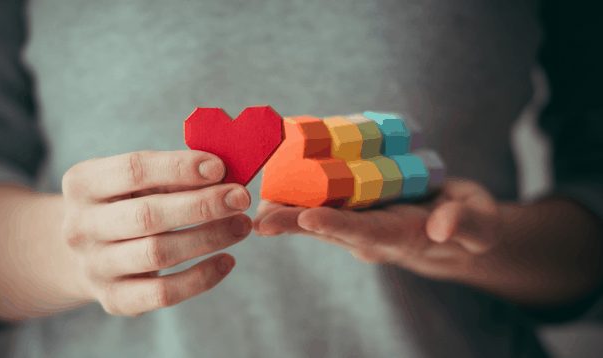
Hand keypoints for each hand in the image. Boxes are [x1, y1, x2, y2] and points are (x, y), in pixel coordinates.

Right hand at [61, 150, 251, 315]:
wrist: (84, 252)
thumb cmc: (125, 203)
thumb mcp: (136, 181)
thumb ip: (173, 174)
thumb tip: (224, 174)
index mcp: (82, 183)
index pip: (133, 170)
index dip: (180, 167)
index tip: (220, 168)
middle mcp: (80, 226)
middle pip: (147, 216)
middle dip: (202, 205)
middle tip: (241, 198)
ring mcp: (94, 267)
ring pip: (158, 254)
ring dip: (208, 238)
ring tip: (242, 225)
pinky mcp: (114, 299)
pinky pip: (162, 294)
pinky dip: (200, 278)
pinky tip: (228, 261)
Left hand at [253, 178, 505, 280]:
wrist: (451, 227)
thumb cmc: (470, 224)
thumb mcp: (480, 224)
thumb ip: (467, 224)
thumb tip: (443, 226)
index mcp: (400, 236)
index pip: (365, 234)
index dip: (338, 226)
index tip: (308, 218)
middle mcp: (370, 233)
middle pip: (328, 229)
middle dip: (294, 223)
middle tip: (259, 219)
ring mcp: (357, 222)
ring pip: (316, 214)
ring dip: (285, 207)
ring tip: (252, 199)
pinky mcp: (351, 208)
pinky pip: (320, 199)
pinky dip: (295, 188)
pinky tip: (271, 175)